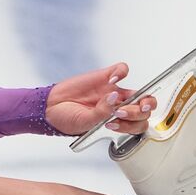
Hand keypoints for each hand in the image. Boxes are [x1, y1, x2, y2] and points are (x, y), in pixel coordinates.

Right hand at [44, 61, 158, 136]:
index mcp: (117, 122)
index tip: (115, 123)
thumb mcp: (85, 123)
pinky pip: (121, 69)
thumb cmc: (68, 119)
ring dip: (137, 96)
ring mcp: (114, 92)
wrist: (51, 107)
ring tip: (116, 100)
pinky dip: (121, 72)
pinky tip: (111, 80)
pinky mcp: (105, 77)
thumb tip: (115, 100)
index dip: (133, 125)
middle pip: (144, 109)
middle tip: (121, 112)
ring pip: (140, 92)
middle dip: (138, 112)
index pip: (138, 125)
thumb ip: (101, 114)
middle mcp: (119, 107)